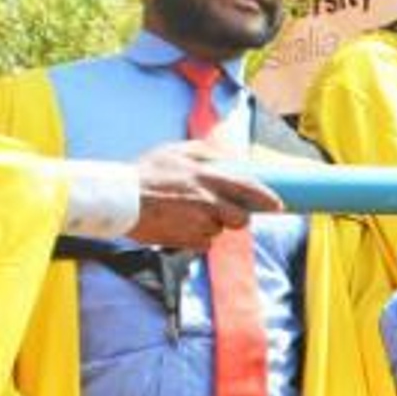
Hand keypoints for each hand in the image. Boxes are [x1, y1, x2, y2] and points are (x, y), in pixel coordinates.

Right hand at [128, 141, 282, 248]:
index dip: (267, 199)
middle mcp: (208, 202)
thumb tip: (227, 157)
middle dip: (237, 216)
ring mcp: (198, 224)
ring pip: (219, 231)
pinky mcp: (187, 241)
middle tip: (223, 210)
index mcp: (208, 177)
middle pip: (241, 219)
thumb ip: (205, 153)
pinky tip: (179, 225)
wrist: (118, 200)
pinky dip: (197, 237)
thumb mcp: (175, 151)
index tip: (278, 205)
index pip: (250, 189)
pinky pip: (204, 243)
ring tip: (186, 213)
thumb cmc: (145, 172)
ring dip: (211, 225)